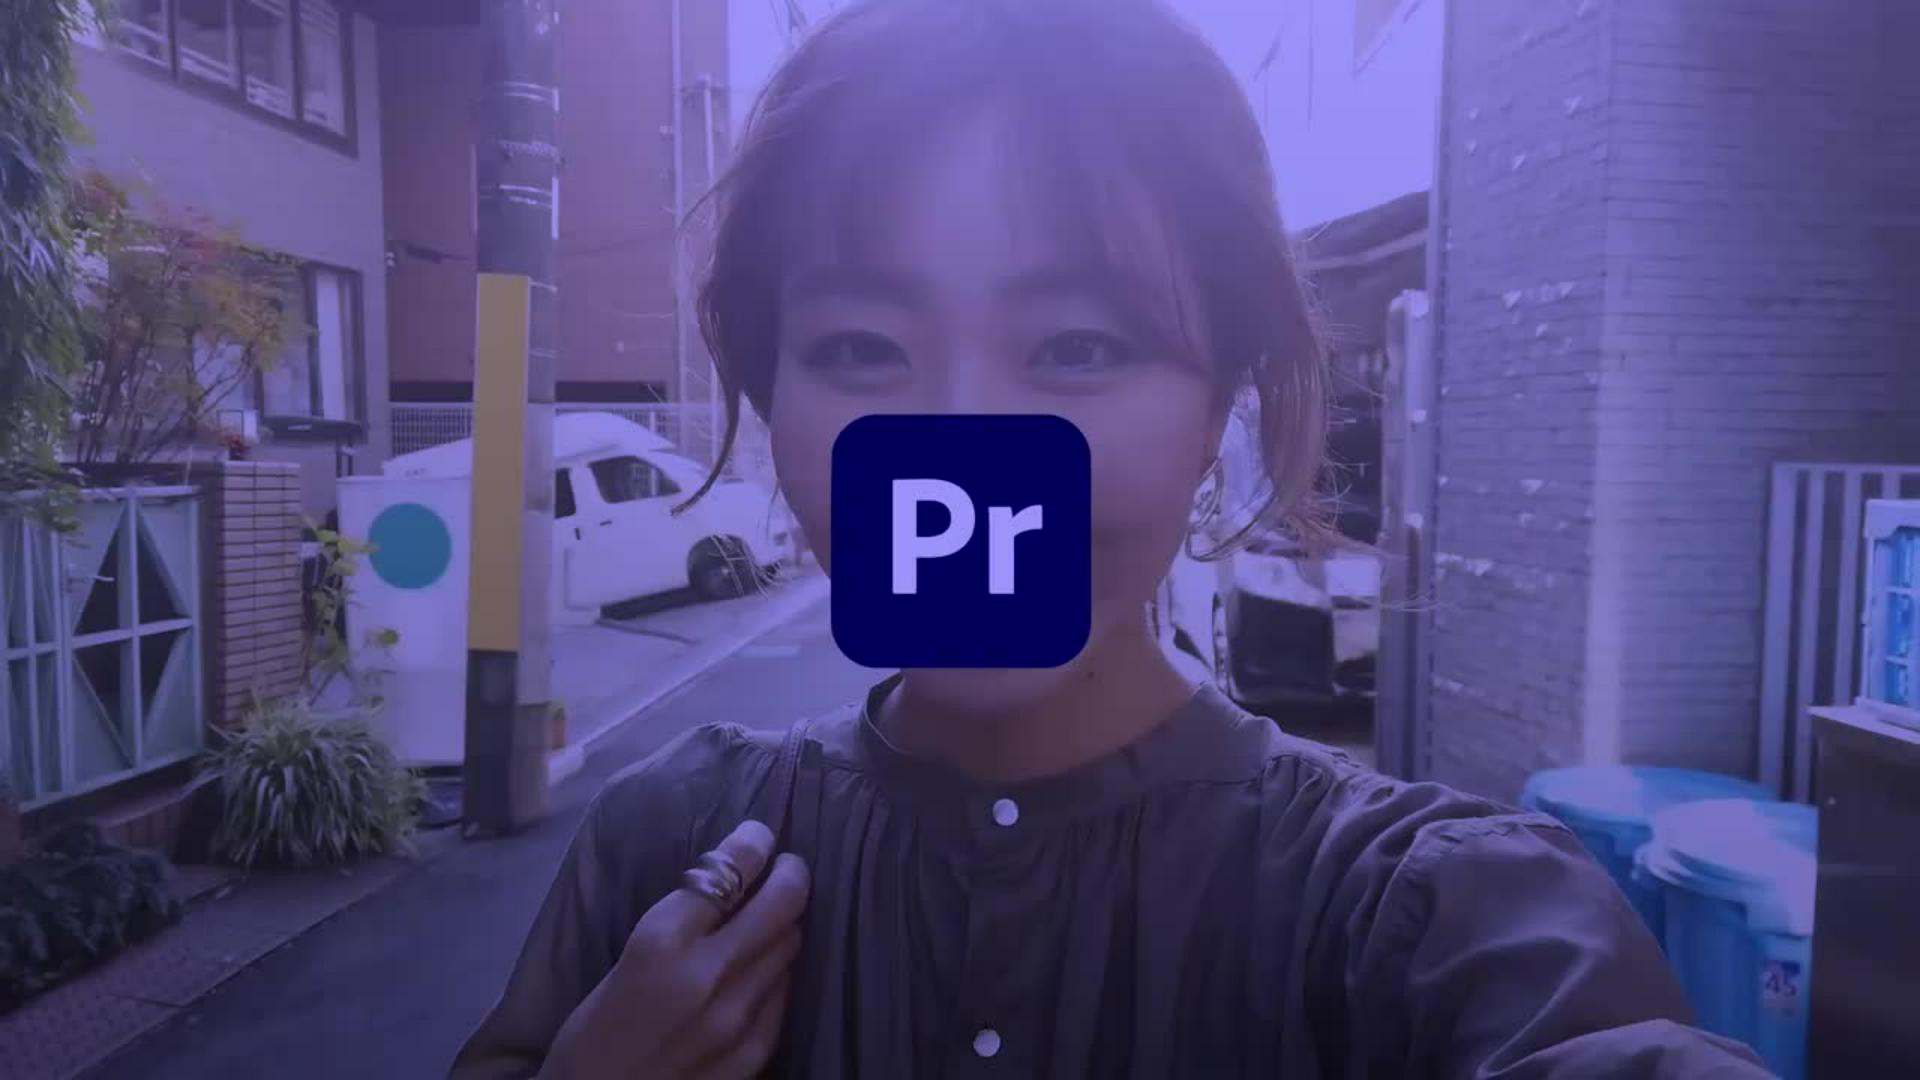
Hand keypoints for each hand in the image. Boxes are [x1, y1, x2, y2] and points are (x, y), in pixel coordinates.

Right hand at [540, 820, 809, 1079]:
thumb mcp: (623, 963)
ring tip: (777, 918)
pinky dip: (778, 974)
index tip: (760, 837)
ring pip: (792, 946)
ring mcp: (738, 1019)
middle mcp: (707, 975)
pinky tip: (766, 972)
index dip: (753, 843)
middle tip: (788, 868)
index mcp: (659, 943)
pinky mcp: (755, 1054)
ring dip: (787, 926)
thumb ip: (677, 925)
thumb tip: (727, 888)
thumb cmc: (591, 1036)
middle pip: (782, 904)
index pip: (729, 871)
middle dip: (791, 875)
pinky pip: (785, 995)